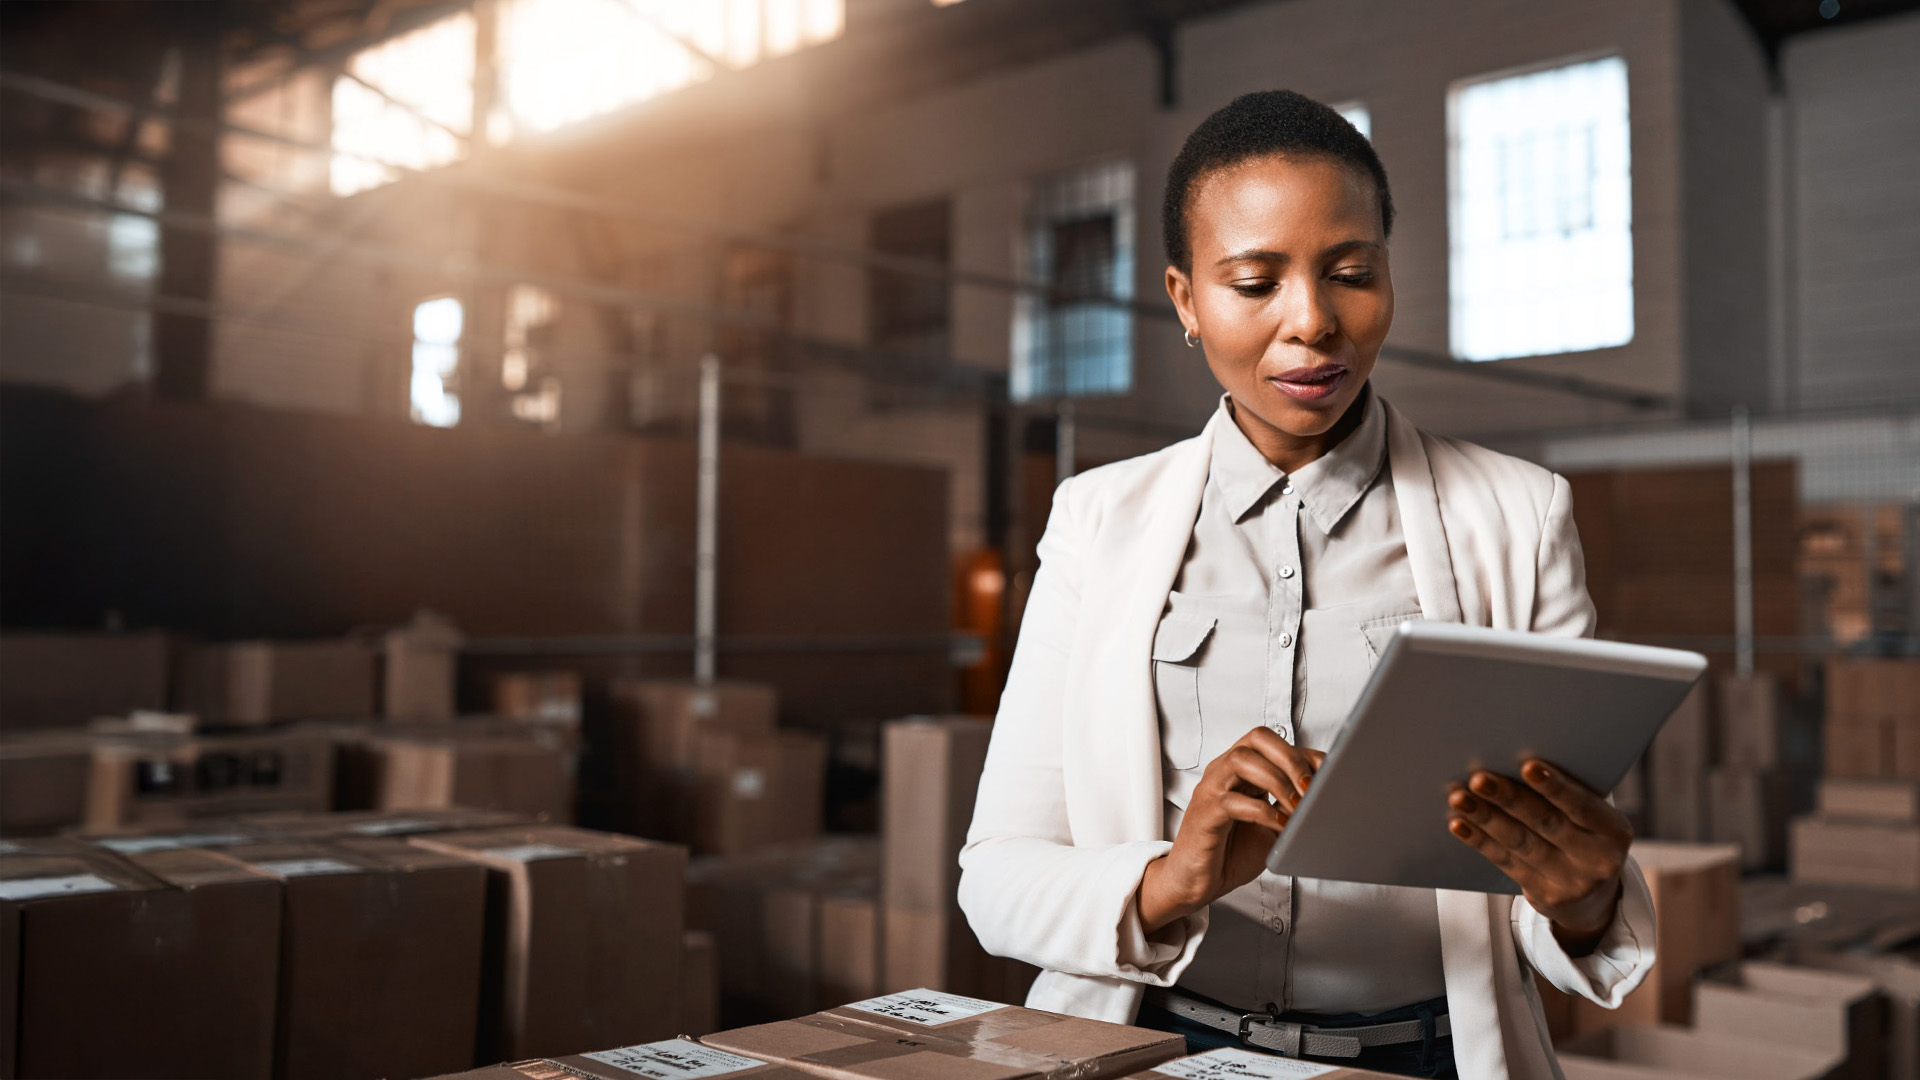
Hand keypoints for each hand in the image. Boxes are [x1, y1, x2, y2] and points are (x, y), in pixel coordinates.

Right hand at [1138, 728, 1323, 933]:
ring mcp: (1211, 790)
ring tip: (1296, 807)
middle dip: (1291, 759)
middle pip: (1256, 739)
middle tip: (1310, 788)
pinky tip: (1279, 825)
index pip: (1273, 742)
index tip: (1328, 774)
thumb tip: (1324, 798)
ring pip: (1242, 760)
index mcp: (1240, 771)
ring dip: (1277, 780)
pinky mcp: (1205, 813)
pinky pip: (1233, 801)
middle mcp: (1223, 772)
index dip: (1304, 753)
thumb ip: (1290, 808)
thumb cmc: (1229, 852)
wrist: (1195, 882)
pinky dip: (1263, 811)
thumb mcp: (1271, 826)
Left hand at [1445, 759, 1630, 953]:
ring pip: (1520, 843)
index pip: (1582, 806)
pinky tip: (1459, 824)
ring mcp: (1571, 882)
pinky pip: (1506, 862)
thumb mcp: (1593, 817)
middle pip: (1546, 823)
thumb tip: (1515, 757)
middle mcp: (1597, 859)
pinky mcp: (1544, 896)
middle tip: (1479, 778)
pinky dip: (1480, 840)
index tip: (1527, 766)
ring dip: (1486, 818)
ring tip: (1459, 798)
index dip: (1555, 787)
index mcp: (1614, 830)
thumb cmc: (1585, 835)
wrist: (1594, 898)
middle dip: (1509, 798)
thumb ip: (1569, 793)